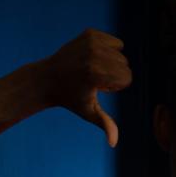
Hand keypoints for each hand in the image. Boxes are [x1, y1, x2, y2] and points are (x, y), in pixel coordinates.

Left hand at [40, 28, 131, 147]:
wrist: (48, 78)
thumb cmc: (71, 98)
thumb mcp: (88, 112)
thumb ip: (105, 124)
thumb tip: (114, 143)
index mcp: (95, 74)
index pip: (127, 78)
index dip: (117, 87)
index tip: (101, 88)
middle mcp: (93, 55)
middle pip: (125, 65)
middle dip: (116, 74)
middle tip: (95, 79)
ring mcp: (91, 42)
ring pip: (121, 52)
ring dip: (112, 62)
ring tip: (94, 69)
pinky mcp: (89, 33)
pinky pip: (115, 42)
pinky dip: (109, 49)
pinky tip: (93, 57)